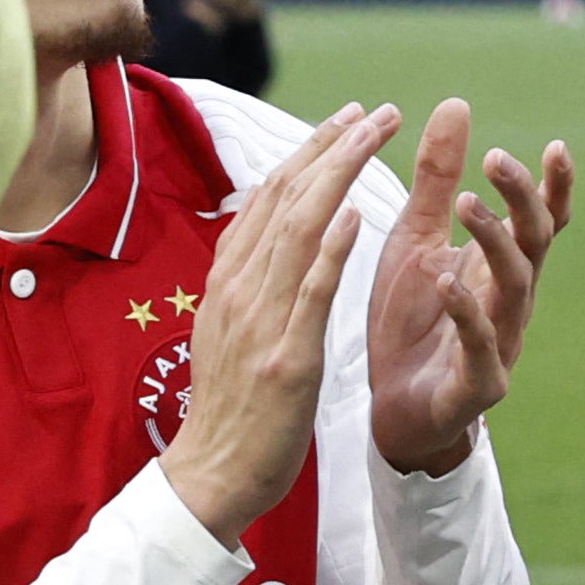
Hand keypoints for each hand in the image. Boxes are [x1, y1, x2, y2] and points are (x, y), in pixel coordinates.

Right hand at [156, 101, 401, 541]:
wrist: (211, 474)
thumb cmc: (231, 405)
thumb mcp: (230, 326)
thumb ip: (249, 278)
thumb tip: (266, 227)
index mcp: (230, 280)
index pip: (270, 197)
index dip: (308, 152)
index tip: (345, 118)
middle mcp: (240, 289)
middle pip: (286, 199)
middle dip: (331, 147)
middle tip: (372, 110)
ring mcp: (261, 321)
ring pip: (297, 231)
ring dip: (337, 176)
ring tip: (373, 134)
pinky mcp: (286, 358)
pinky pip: (309, 294)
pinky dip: (330, 249)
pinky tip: (355, 213)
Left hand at [362, 97, 577, 479]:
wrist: (390, 414)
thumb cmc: (410, 322)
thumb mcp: (415, 240)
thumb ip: (437, 179)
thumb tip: (456, 103)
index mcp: (498, 267)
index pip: (540, 221)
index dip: (553, 188)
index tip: (554, 147)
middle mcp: (509, 301)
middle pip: (534, 244)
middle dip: (523, 201)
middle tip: (497, 160)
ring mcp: (500, 343)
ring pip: (513, 287)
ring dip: (494, 242)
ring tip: (467, 202)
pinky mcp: (477, 384)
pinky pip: (480, 346)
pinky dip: (467, 311)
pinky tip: (445, 280)